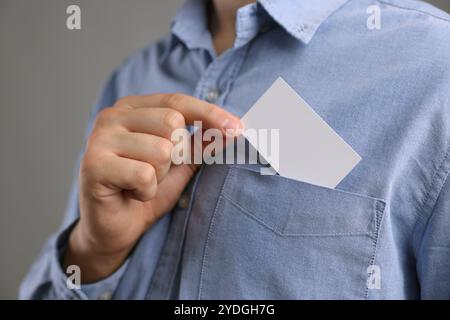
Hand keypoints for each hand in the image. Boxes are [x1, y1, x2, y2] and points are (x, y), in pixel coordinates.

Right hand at [63, 93, 241, 282]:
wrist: (115, 228)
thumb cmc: (145, 190)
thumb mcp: (180, 163)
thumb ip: (200, 143)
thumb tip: (232, 128)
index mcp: (133, 108)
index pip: (178, 102)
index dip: (210, 114)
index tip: (238, 129)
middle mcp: (112, 116)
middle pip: (171, 123)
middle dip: (176, 155)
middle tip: (157, 172)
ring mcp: (99, 138)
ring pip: (161, 150)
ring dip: (160, 175)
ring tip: (142, 183)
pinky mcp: (93, 164)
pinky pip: (144, 174)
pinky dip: (146, 190)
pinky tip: (132, 194)